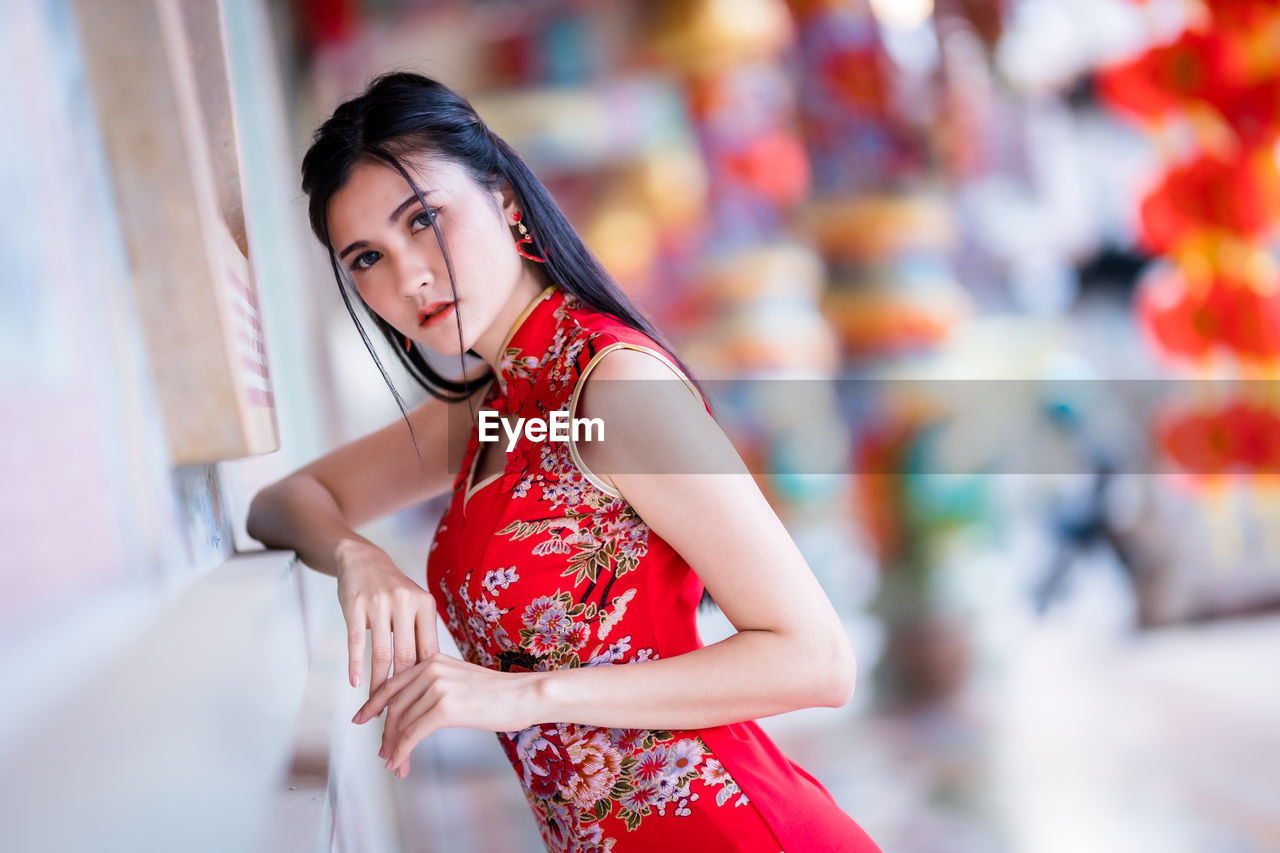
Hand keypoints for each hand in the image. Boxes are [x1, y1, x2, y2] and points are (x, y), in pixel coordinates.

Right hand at [334, 539, 439, 701]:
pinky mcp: (356, 606)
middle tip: (396, 711)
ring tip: (375, 704)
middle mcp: (405, 602)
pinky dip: (356, 665)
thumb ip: (421, 636)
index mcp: (425, 605)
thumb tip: (429, 679)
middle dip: (401, 688)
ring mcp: (379, 603)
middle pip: (406, 656)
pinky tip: (356, 683)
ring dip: (377, 683)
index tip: (420, 703)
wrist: (362, 560)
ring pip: (381, 653)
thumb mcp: (414, 606)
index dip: (423, 680)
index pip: (428, 651)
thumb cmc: (393, 591)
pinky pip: (357, 642)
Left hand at [351, 652, 539, 777]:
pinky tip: (400, 763)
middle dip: (385, 733)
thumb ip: (435, 687)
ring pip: (401, 723)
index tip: (362, 719)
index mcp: (432, 659)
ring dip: (394, 748)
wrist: (524, 695)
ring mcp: (437, 687)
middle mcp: (431, 669)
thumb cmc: (498, 694)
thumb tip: (411, 711)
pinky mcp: (444, 708)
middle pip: (394, 706)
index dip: (373, 704)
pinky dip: (402, 752)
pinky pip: (412, 735)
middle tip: (382, 754)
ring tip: (394, 764)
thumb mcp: (460, 681)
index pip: (393, 684)